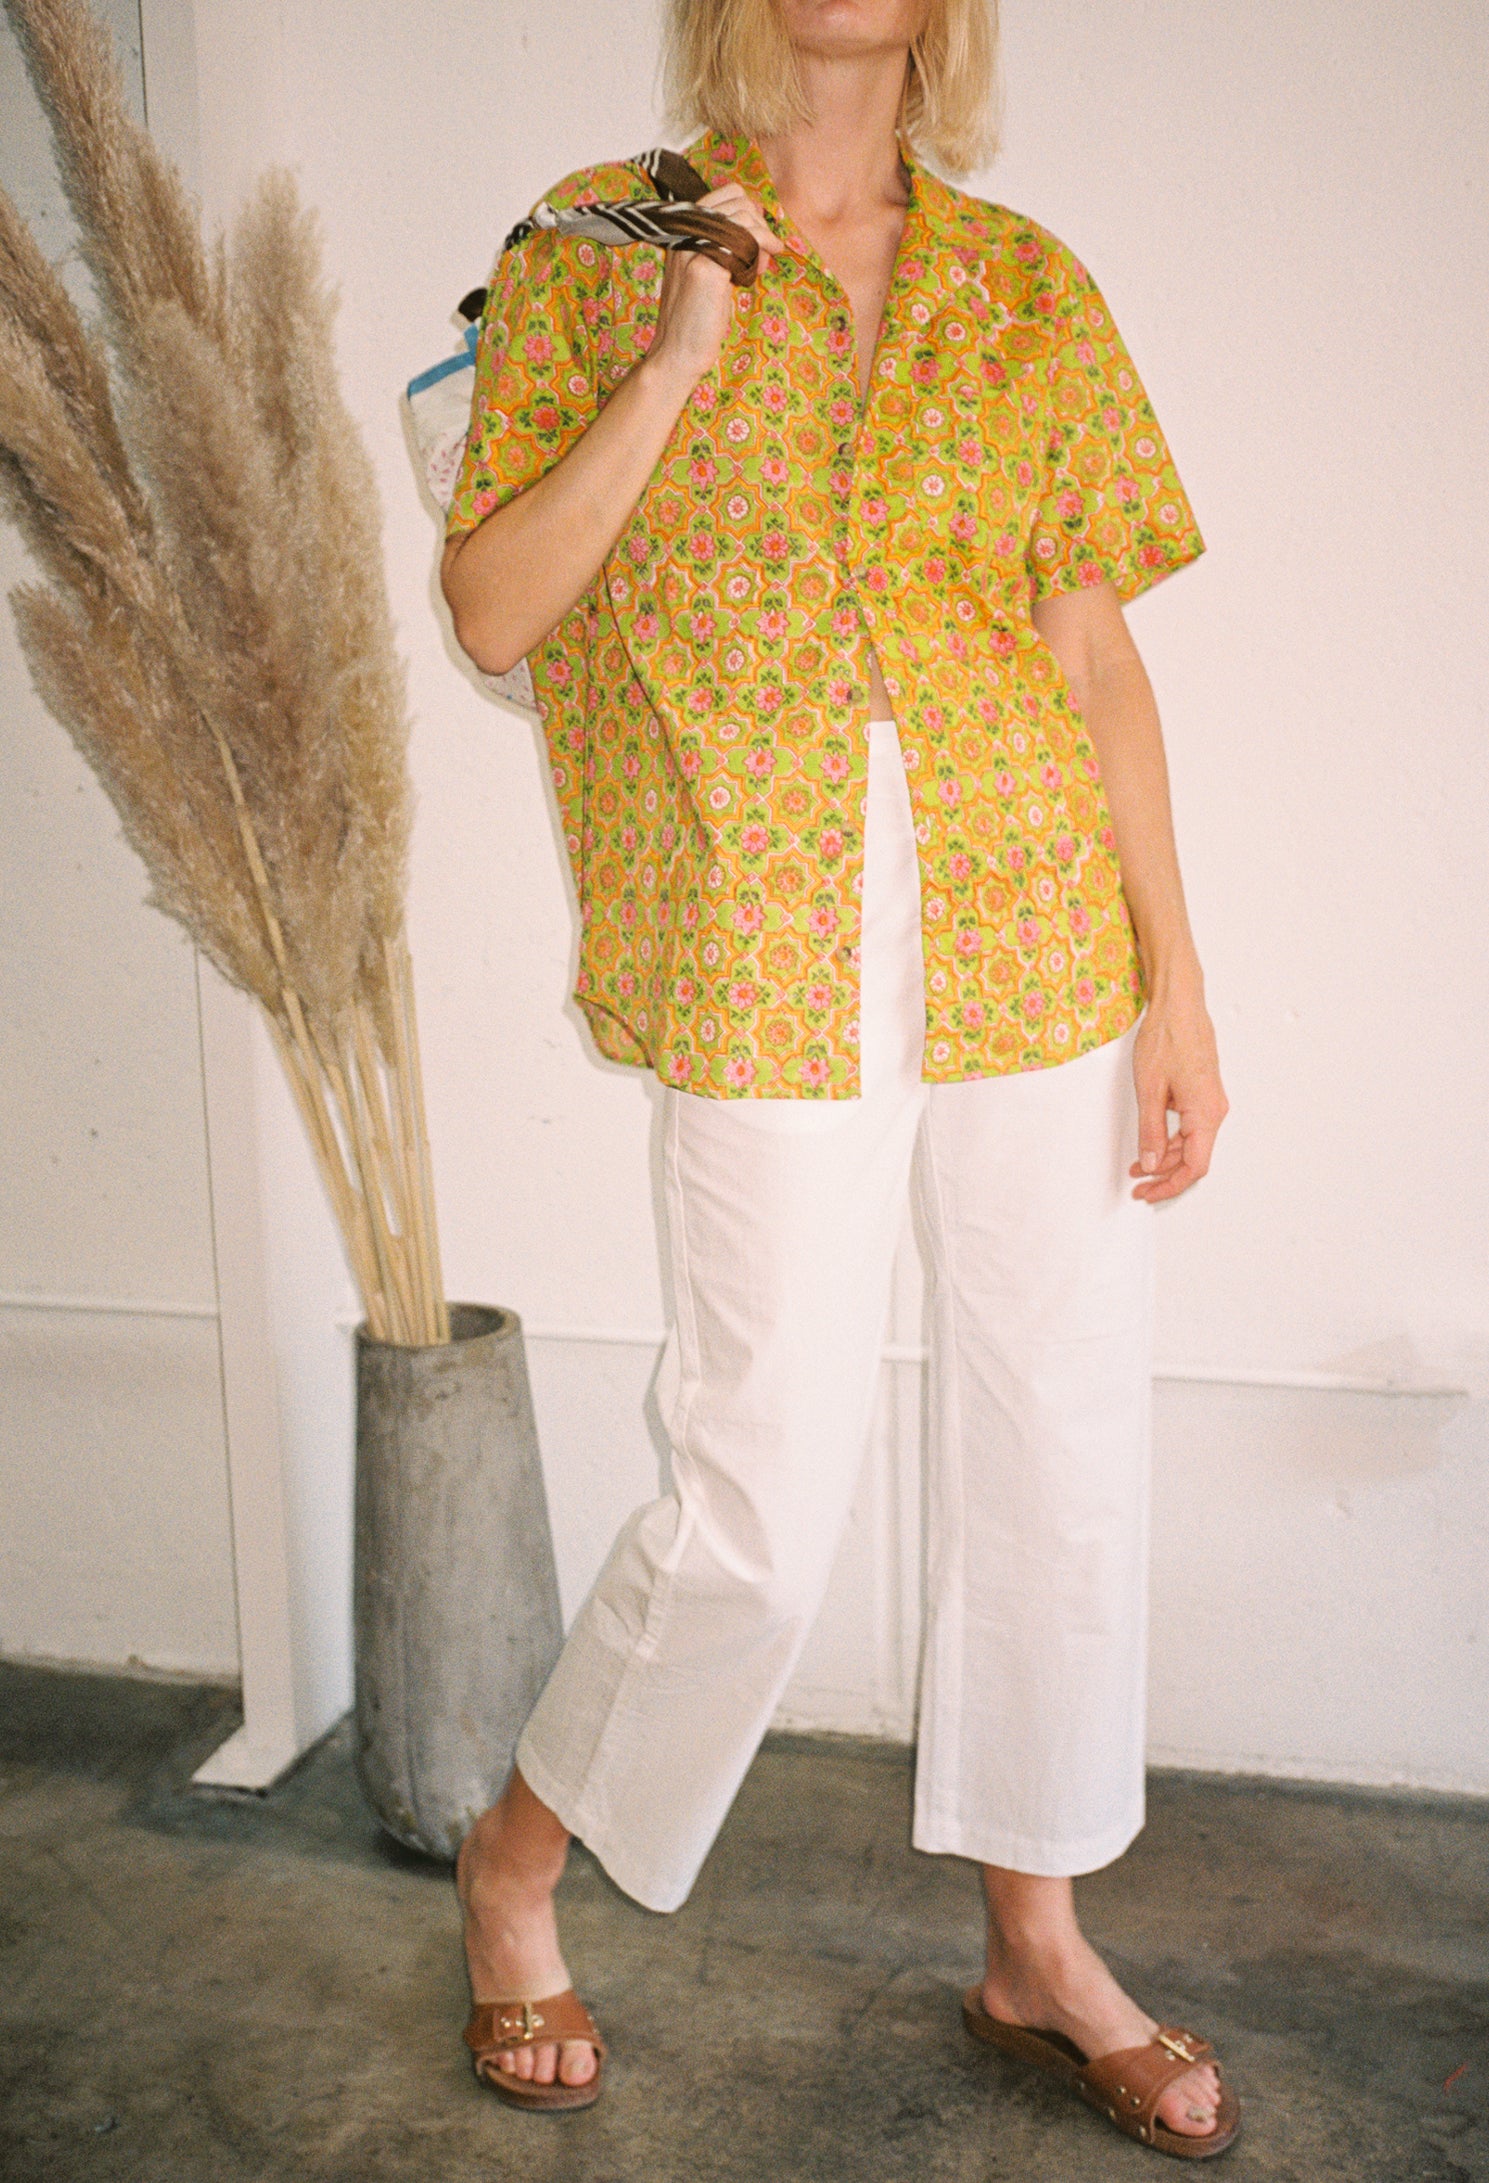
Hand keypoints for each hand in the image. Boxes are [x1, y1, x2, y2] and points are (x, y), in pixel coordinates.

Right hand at [647, 185, 782, 387]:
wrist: (678, 352)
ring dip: (763, 238)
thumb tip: (757, 229)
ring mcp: (695, 247)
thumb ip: (723, 247)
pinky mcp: (707, 266)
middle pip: (738, 201)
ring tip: (763, 264)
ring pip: (744, 217)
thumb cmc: (696, 318)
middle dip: (760, 224)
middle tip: (765, 252)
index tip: (758, 236)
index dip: (749, 209)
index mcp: (684, 230)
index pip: (725, 193)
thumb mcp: (707, 271)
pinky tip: (759, 270)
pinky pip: (745, 240)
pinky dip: (760, 250)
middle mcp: (686, 232)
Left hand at [1129, 978, 1227, 1202]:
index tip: (1147, 1193)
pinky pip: (1190, 1127)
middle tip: (1137, 1185)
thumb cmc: (1166, 1039)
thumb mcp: (1149, 1090)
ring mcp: (1211, 1102)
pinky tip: (1151, 1142)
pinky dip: (1170, 1139)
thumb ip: (1150, 1131)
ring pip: (1191, 1144)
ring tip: (1137, 1164)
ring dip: (1165, 1158)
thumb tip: (1150, 1163)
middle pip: (1193, 1159)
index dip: (1170, 1186)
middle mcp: (1214, 1110)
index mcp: (1205, 1113)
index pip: (1194, 1166)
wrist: (1180, 1005)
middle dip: (1164, 1175)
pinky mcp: (1204, 1093)